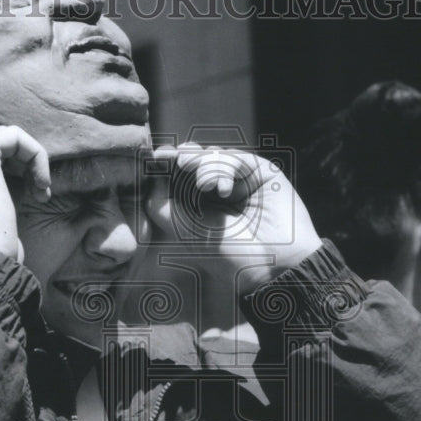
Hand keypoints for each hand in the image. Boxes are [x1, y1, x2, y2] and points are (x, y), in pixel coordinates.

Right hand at [0, 126, 50, 262]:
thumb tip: (5, 194)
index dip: (7, 181)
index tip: (26, 205)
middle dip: (21, 171)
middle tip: (38, 196)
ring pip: (3, 141)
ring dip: (30, 163)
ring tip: (41, 192)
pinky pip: (14, 135)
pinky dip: (35, 154)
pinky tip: (41, 182)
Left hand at [145, 143, 321, 296]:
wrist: (269, 265)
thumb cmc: (225, 255)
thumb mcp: (182, 231)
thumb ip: (159, 204)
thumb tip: (151, 176)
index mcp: (196, 206)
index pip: (176, 176)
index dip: (166, 164)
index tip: (155, 158)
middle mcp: (216, 192)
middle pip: (193, 160)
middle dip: (182, 157)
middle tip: (177, 160)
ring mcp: (239, 181)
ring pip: (213, 155)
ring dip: (203, 163)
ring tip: (203, 184)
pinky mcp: (260, 173)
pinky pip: (235, 157)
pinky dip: (224, 167)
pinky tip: (224, 190)